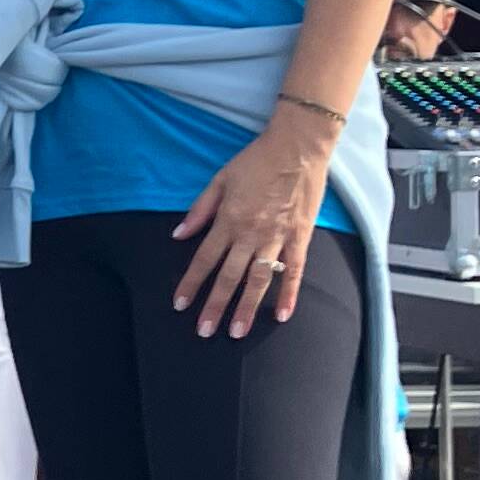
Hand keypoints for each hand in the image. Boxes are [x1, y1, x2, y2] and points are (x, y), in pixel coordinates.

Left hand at [171, 104, 333, 335]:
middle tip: (204, 331)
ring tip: (237, 332)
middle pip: (229, 277)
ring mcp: (278, 237)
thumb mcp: (220, 179)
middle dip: (215, 306)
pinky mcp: (301, 237)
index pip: (204, 259)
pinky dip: (289, 294)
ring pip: (259, 280)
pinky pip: (295, 271)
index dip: (191, 283)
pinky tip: (282, 315)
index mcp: (228, 220)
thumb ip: (199, 209)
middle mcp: (251, 233)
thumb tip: (178, 234)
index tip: (180, 305)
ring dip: (247, 307)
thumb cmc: (256, 160)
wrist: (298, 146)